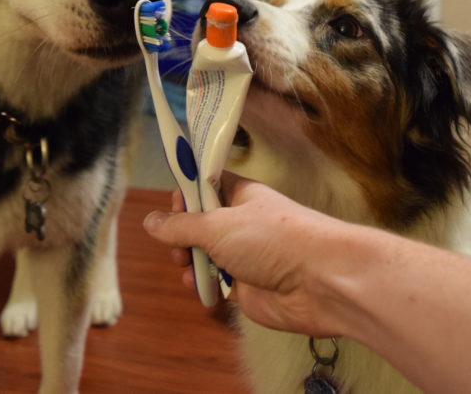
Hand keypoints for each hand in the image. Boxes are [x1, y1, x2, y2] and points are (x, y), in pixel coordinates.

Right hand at [143, 171, 348, 336]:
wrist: (321, 282)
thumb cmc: (273, 240)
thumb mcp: (217, 225)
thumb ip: (181, 226)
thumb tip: (150, 221)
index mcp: (241, 195)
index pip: (207, 184)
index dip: (186, 192)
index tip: (174, 204)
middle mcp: (243, 223)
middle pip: (201, 223)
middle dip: (182, 233)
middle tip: (178, 243)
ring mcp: (246, 256)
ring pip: (205, 255)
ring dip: (189, 261)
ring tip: (185, 265)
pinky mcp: (248, 287)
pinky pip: (216, 282)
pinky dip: (203, 284)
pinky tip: (197, 286)